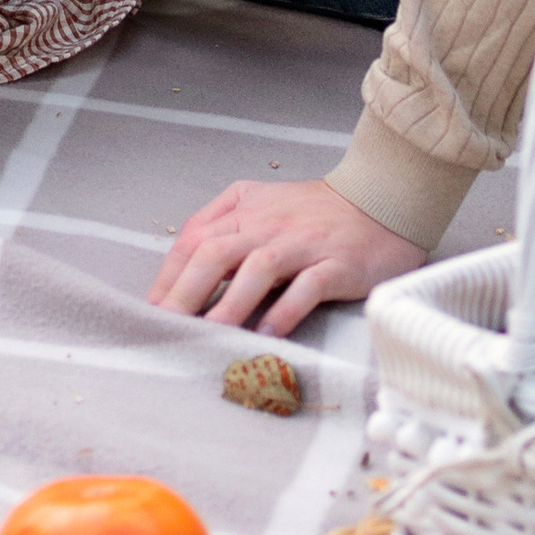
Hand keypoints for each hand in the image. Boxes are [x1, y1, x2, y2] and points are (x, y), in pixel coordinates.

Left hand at [150, 177, 424, 333]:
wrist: (381, 200)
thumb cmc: (314, 213)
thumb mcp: (262, 206)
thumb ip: (225, 230)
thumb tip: (186, 277)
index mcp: (245, 208)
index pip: (195, 237)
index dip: (170, 274)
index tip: (153, 308)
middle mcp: (269, 222)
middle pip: (216, 252)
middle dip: (186, 291)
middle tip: (167, 327)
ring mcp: (303, 243)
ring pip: (258, 268)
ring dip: (230, 303)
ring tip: (210, 333)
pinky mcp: (337, 263)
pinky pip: (307, 287)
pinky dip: (285, 309)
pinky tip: (267, 333)